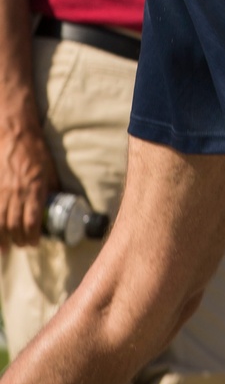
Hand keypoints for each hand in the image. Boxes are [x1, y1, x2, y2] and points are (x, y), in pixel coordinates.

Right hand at [0, 123, 58, 248]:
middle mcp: (17, 193)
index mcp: (35, 189)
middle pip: (15, 226)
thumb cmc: (34, 150)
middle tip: (22, 245)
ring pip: (0, 223)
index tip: (34, 243)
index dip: (33, 236)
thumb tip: (59, 201)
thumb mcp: (50, 168)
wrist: (14, 135)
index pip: (33, 221)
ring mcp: (2, 192)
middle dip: (18, 240)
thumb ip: (52, 187)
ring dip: (2, 239)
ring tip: (5, 248)